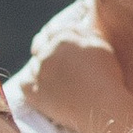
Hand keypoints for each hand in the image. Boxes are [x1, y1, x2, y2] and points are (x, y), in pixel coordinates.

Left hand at [19, 11, 132, 132]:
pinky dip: (29, 83)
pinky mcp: (34, 94)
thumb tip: (72, 25)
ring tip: (50, 74)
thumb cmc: (107, 76)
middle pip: (39, 45)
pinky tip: (38, 86)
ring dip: (39, 66)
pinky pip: (24, 84)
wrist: (102, 107)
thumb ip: (83, 32)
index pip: (53, 31)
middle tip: (50, 55)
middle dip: (43, 47)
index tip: (54, 39)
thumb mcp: (100, 45)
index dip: (54, 35)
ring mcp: (39, 74)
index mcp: (63, 38)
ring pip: (33, 64)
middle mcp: (47, 53)